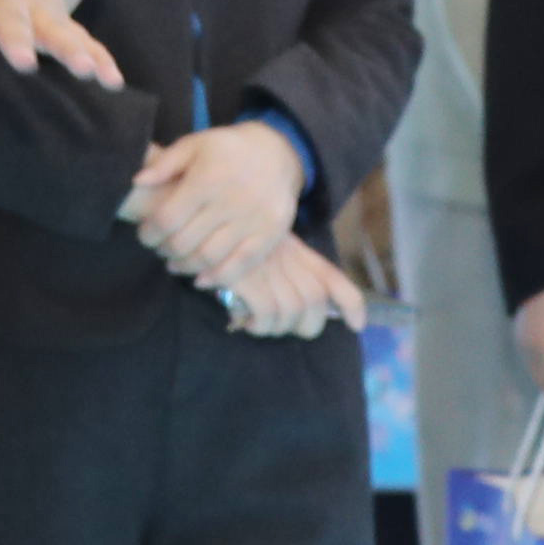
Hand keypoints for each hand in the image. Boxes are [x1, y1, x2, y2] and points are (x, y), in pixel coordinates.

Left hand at [0, 0, 121, 90]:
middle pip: (13, 18)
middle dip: (19, 39)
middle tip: (25, 63)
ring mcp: (36, 5)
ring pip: (55, 27)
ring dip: (72, 49)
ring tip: (87, 71)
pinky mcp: (59, 15)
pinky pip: (82, 36)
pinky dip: (100, 55)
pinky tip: (112, 78)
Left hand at [124, 121, 310, 288]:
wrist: (279, 152)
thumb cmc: (228, 149)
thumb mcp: (195, 144)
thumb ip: (164, 164)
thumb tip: (137, 182)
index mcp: (207, 178)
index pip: (167, 218)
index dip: (149, 233)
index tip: (146, 234)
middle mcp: (231, 200)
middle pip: (185, 242)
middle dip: (165, 250)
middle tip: (160, 248)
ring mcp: (253, 220)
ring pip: (209, 258)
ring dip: (185, 266)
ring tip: (176, 263)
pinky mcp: (271, 234)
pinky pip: (240, 265)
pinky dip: (217, 278)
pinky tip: (201, 278)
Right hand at [212, 239, 364, 340]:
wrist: (185, 216)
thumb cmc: (220, 239)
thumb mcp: (259, 251)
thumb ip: (281, 274)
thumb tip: (298, 314)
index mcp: (293, 250)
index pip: (332, 277)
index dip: (351, 304)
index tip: (357, 325)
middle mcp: (285, 256)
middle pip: (314, 302)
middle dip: (304, 326)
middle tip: (281, 327)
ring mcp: (265, 264)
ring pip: (291, 312)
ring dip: (274, 328)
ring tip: (256, 322)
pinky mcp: (245, 274)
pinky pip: (267, 313)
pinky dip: (259, 325)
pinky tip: (243, 320)